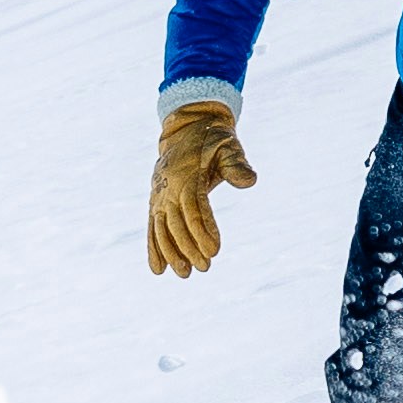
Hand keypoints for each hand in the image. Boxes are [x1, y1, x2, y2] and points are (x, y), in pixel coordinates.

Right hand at [149, 101, 257, 275]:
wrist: (187, 129)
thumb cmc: (214, 140)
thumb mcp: (229, 146)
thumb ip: (237, 165)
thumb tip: (250, 180)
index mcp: (187, 174)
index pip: (194, 207)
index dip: (203, 230)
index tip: (215, 251)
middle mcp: (169, 187)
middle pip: (176, 222)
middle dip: (189, 247)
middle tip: (205, 268)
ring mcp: (159, 195)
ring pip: (161, 228)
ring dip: (171, 252)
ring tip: (185, 274)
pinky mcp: (155, 201)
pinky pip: (152, 227)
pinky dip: (153, 248)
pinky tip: (159, 269)